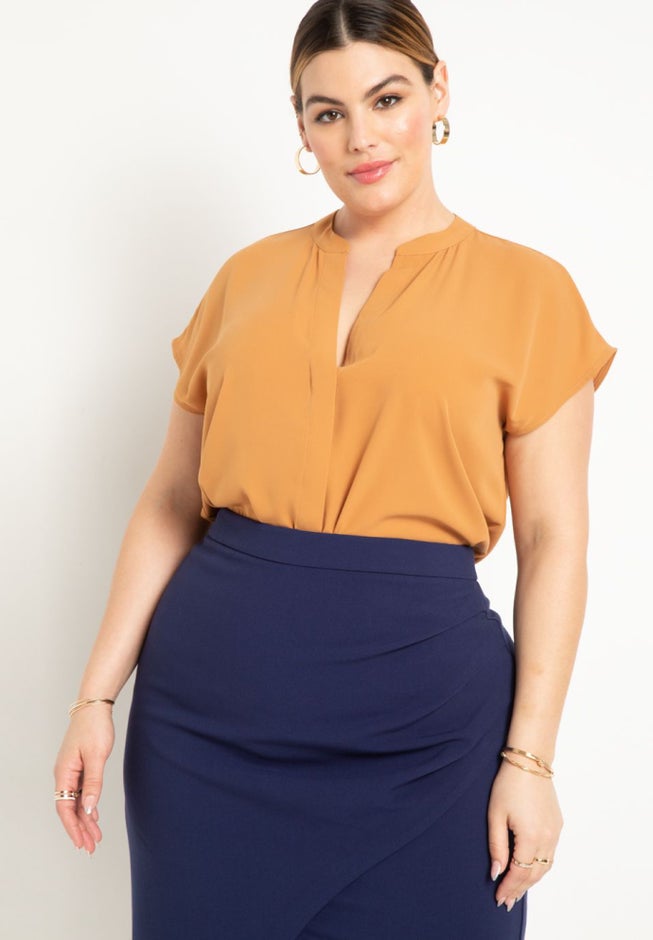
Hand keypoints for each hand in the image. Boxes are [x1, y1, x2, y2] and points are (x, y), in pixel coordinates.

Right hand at [53, 706, 114, 853]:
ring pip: (76, 801)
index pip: (65, 808)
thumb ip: (93, 783)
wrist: (94, 707)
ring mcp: (71, 771)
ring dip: (85, 819)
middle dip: (80, 829)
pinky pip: (81, 792)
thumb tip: (88, 808)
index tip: (81, 843)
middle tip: (91, 847)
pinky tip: (94, 815)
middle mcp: (64, 774)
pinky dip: (87, 805)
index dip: (73, 828)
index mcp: (63, 773)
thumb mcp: (97, 756)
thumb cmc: (94, 728)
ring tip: (95, 837)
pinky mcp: (79, 766)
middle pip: (69, 808)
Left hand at [487, 759, 562, 911]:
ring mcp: (555, 832)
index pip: (520, 873)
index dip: (509, 888)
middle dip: (519, 889)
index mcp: (531, 837)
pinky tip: (530, 870)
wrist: (530, 761)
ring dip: (531, 880)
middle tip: (506, 901)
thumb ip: (497, 847)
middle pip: (534, 874)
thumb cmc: (508, 785)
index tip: (498, 898)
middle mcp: (547, 838)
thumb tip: (496, 872)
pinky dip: (540, 867)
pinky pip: (550, 855)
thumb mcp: (495, 815)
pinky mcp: (558, 825)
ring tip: (517, 891)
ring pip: (545, 867)